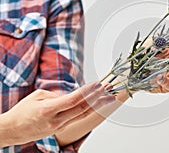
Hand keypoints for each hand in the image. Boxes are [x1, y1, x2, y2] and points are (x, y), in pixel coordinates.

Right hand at [0, 82, 114, 146]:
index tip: (97, 84)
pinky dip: (88, 110)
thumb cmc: (23, 111)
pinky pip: (77, 118)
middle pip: (82, 108)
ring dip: (97, 105)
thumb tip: (73, 96)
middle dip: (98, 97)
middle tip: (108, 88)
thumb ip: (57, 95)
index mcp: (48, 110)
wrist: (13, 130)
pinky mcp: (60, 129)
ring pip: (83, 115)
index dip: (87, 92)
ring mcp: (59, 127)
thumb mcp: (38, 96)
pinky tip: (96, 104)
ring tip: (108, 96)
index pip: (73, 100)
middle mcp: (56, 121)